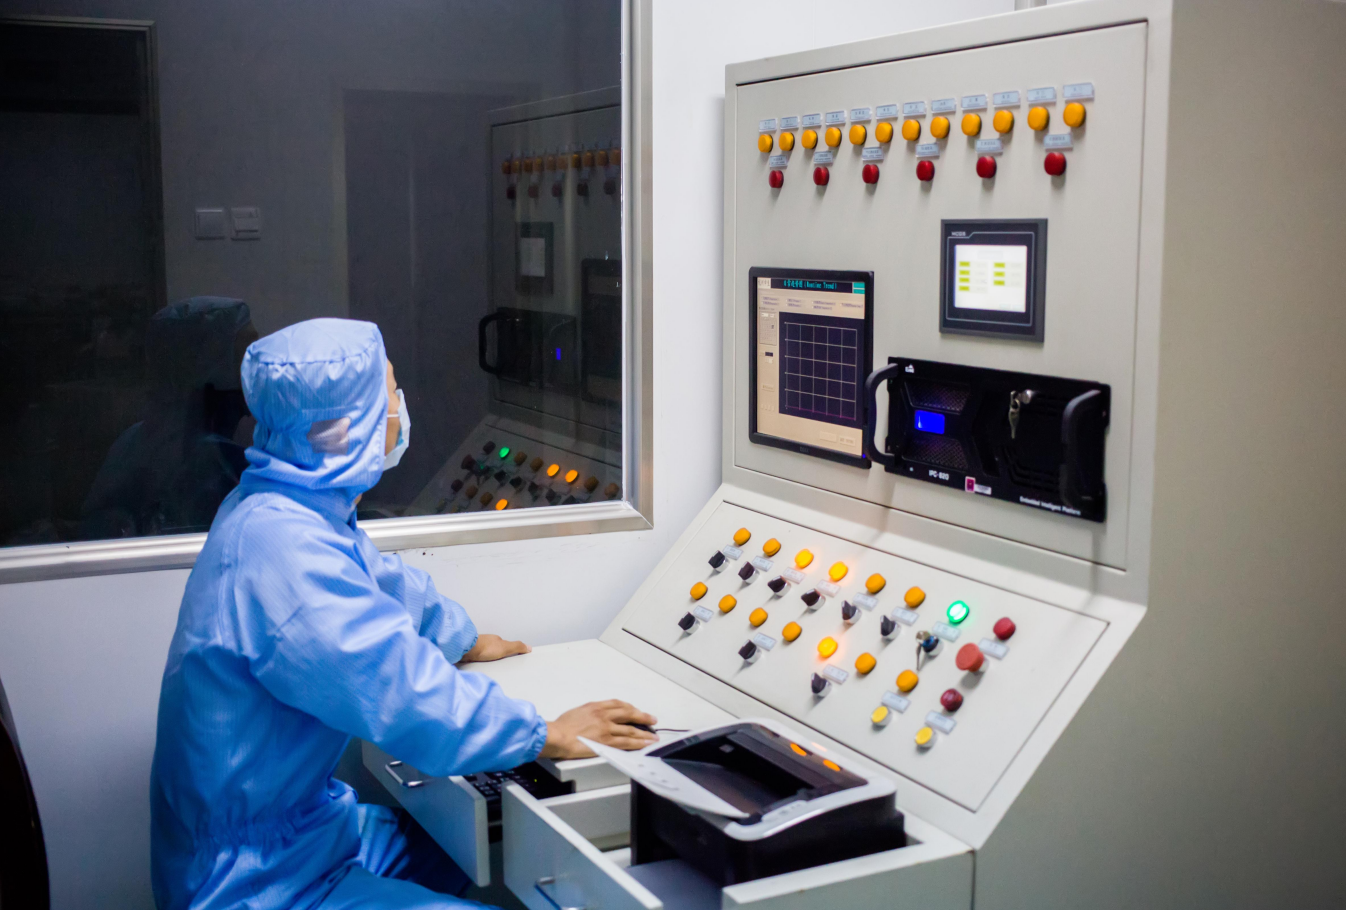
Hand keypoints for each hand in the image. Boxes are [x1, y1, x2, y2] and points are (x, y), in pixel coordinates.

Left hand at [461, 634, 530, 662]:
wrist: (465, 649)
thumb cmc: (484, 648)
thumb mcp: (505, 647)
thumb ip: (516, 647)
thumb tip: (529, 647)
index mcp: (495, 640)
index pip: (504, 646)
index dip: (507, 651)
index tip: (509, 659)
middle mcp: (486, 642)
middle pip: (494, 649)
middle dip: (497, 655)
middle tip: (500, 664)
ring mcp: (477, 647)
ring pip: (484, 653)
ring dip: (487, 658)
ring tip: (489, 667)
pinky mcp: (468, 653)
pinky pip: (476, 657)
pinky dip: (478, 661)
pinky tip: (478, 665)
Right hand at [539, 700, 657, 759]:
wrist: (558, 735)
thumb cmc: (562, 726)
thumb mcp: (578, 711)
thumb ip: (590, 712)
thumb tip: (596, 717)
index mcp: (596, 706)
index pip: (618, 704)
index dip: (630, 708)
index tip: (636, 711)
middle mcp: (604, 715)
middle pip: (629, 714)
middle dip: (642, 717)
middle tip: (652, 719)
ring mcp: (607, 728)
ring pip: (631, 729)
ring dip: (644, 733)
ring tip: (653, 736)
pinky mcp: (606, 742)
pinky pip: (626, 742)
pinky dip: (637, 743)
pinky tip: (644, 744)